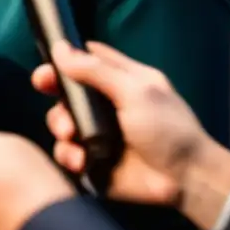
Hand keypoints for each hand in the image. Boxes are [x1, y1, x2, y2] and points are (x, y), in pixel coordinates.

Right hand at [32, 41, 229, 228]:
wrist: (186, 181)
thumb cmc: (168, 128)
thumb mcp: (135, 91)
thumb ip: (96, 70)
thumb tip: (59, 47)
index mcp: (120, 80)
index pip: (86, 60)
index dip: (64, 58)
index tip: (48, 60)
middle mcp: (104, 104)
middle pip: (65, 89)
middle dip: (52, 90)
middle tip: (43, 88)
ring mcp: (96, 133)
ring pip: (61, 120)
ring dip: (60, 125)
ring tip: (71, 135)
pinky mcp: (91, 160)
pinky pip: (66, 152)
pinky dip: (68, 154)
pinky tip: (80, 160)